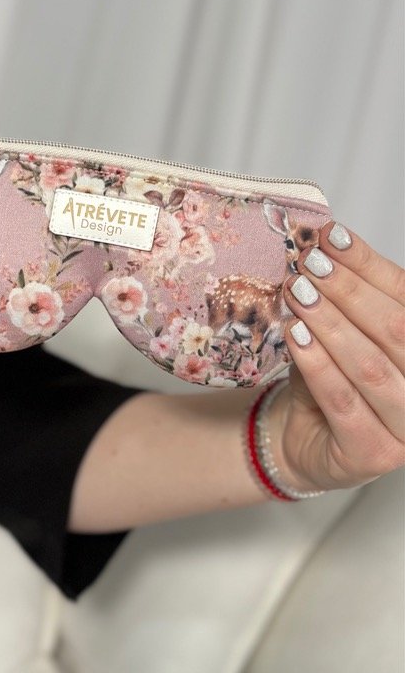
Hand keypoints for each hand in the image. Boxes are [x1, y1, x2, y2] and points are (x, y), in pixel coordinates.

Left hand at [268, 221, 403, 491]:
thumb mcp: (340, 331)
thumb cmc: (330, 378)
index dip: (369, 264)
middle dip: (348, 291)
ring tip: (298, 292)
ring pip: (371, 365)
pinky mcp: (376, 455)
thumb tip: (325, 243)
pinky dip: (318, 364)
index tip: (332, 236)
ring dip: (331, 323)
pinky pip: (344, 401)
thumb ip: (343, 297)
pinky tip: (296, 335)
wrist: (303, 437)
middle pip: (395, 329)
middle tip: (311, 265)